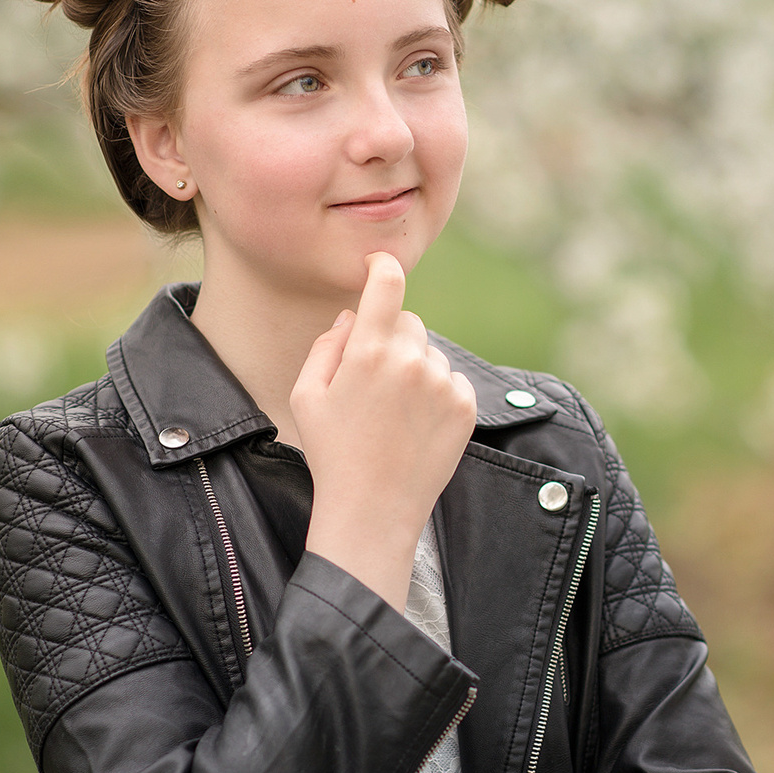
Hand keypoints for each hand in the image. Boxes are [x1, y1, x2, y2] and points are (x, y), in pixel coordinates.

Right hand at [294, 253, 476, 612]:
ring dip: (414, 367)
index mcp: (368, 351)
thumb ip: (328, 345)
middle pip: (408, 322)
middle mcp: (411, 360)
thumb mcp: (308, 395)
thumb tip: (355, 316)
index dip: (384, 266)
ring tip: (393, 412)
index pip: (387, 284)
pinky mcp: (465, 405)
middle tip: (372, 380)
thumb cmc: (331, 452)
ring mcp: (443, 383)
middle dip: (391, 338)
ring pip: (430, 353)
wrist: (373, 508)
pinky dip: (436, 391)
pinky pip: (450, 379)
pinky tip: (414, 423)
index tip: (380, 264)